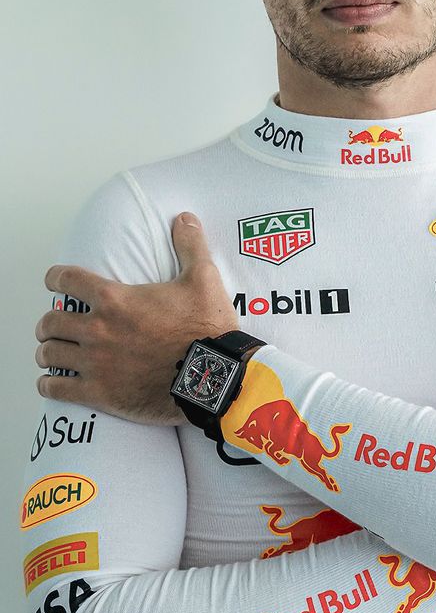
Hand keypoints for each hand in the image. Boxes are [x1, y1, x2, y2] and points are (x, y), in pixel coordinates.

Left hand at [35, 213, 238, 423]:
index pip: (68, 280)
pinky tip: (49, 383)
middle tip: (51, 324)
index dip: (54, 278)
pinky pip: (58, 389)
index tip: (52, 280)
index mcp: (115, 299)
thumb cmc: (205, 327)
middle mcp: (98, 329)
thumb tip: (184, 218)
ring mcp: (96, 364)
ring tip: (49, 352)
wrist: (212, 378)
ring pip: (50, 355)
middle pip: (51, 321)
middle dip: (48, 322)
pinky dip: (49, 385)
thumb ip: (189, 245)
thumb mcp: (203, 277)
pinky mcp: (100, 394)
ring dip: (46, 351)